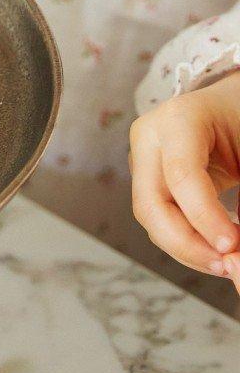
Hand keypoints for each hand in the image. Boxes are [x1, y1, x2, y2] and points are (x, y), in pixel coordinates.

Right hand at [130, 73, 239, 291]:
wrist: (229, 106)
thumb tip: (238, 246)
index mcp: (177, 119)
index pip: (181, 176)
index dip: (205, 217)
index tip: (231, 246)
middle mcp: (149, 137)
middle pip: (151, 204)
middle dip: (187, 244)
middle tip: (225, 265)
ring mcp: (141, 158)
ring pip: (150, 218)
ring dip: (186, 250)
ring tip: (223, 264)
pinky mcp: (145, 179)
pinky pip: (158, 219)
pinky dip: (185, 242)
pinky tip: (212, 253)